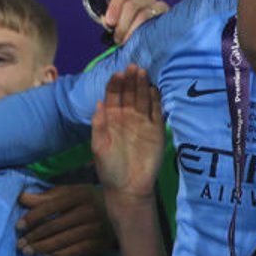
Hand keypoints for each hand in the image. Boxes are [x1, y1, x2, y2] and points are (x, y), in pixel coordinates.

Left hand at [16, 184, 114, 255]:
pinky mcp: (101, 243)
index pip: (50, 207)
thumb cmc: (88, 199)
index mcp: (78, 195)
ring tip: (27, 252)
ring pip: (64, 240)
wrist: (123, 210)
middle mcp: (88, 211)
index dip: (32, 217)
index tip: (18, 227)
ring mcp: (96, 228)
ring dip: (43, 248)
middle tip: (19, 245)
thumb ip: (45, 197)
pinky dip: (59, 255)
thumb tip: (21, 198)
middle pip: (55, 226)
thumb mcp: (69, 192)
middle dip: (34, 237)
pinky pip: (76, 251)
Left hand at [91, 64, 164, 200]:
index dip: (115, 85)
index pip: (113, 96)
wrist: (128, 187)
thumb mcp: (98, 145)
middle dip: (130, 81)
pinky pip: (157, 113)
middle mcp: (127, 118)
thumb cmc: (109, 168)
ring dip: (143, 86)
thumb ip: (99, 124)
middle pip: (129, 94)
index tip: (117, 74)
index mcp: (110, 119)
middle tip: (133, 68)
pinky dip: (156, 102)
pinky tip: (154, 90)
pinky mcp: (156, 132)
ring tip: (142, 73)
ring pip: (143, 100)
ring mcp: (142, 123)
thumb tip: (98, 102)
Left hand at [100, 0, 168, 46]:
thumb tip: (107, 22)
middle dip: (122, 25)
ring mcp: (158, 5)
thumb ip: (110, 23)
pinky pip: (157, 21)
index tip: (109, 23)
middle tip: (118, 39)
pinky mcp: (168, 15)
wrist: (153, 41)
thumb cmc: (130, 33)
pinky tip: (143, 40)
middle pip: (130, 5)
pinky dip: (147, 32)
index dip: (113, 7)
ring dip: (133, 31)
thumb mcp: (117, 27)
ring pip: (143, 14)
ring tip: (128, 42)